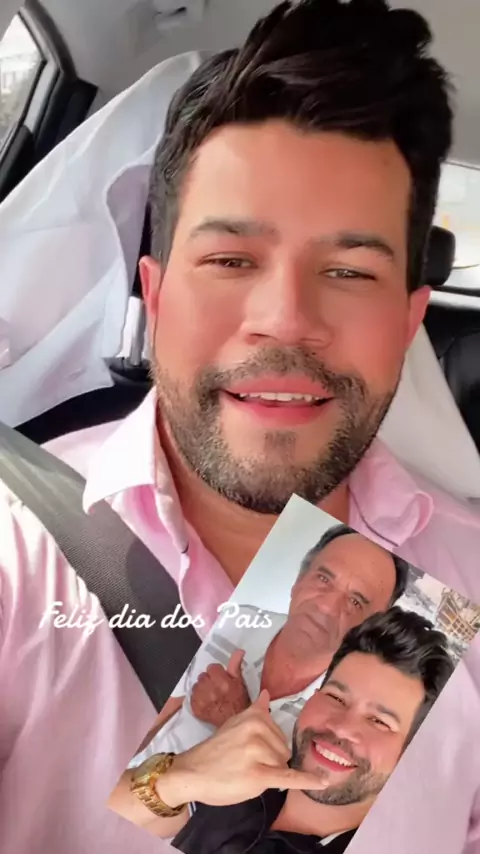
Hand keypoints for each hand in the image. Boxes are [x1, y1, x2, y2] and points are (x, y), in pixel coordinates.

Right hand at [158, 690, 327, 808]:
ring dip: (267, 773)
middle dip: (269, 760)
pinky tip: (322, 782)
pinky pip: (288, 777)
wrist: (193, 772)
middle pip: (283, 750)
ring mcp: (258, 751)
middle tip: (243, 763)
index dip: (268, 746)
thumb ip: (255, 711)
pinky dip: (307, 781)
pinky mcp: (258, 774)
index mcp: (255, 715)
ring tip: (243, 771)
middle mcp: (258, 729)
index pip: (279, 733)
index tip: (254, 751)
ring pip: (282, 765)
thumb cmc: (215, 751)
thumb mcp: (234, 723)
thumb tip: (267, 693)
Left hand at [190, 648, 249, 726]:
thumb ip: (236, 665)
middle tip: (216, 687)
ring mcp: (201, 699)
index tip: (221, 678)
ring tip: (210, 694)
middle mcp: (210, 689)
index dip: (217, 672)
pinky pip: (192, 696)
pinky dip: (197, 698)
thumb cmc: (239, 702)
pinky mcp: (195, 708)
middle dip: (208, 680)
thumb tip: (239, 651)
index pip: (212, 667)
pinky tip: (205, 701)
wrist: (233, 723)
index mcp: (222, 681)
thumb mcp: (240, 683)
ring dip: (202, 688)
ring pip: (196, 685)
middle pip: (203, 676)